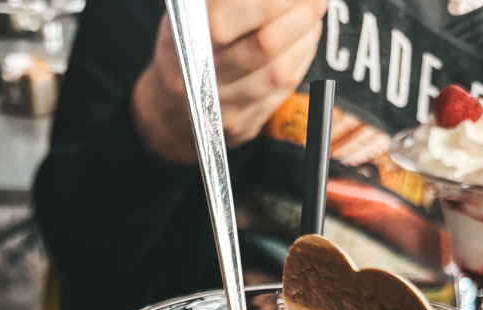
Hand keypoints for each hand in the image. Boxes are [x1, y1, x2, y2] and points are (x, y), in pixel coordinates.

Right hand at [132, 0, 325, 162]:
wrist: (169, 113)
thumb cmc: (186, 49)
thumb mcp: (190, 13)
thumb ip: (221, 1)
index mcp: (183, 45)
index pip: (225, 19)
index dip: (269, 1)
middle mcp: (200, 81)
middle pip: (263, 46)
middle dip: (299, 14)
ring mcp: (223, 108)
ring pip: (278, 71)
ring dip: (305, 37)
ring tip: (313, 12)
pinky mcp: (242, 124)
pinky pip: (282, 91)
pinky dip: (301, 59)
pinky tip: (305, 39)